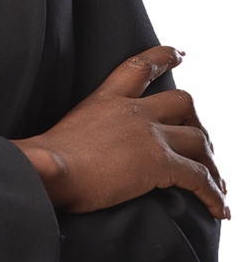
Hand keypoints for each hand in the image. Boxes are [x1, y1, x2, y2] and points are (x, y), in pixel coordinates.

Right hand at [13, 44, 228, 219]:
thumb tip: (59, 153)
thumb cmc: (45, 158)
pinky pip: (199, 177)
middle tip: (199, 138)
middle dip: (196, 121)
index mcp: (106, 99)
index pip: (139, 67)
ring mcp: (149, 136)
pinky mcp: (160, 164)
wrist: (49, 169)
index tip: (176, 54)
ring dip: (210, 160)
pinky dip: (213, 193)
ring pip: (197, 139)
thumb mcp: (62, 130)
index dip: (161, 58)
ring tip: (214, 179)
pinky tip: (217, 206)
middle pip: (182, 103)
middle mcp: (133, 112)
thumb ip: (77, 133)